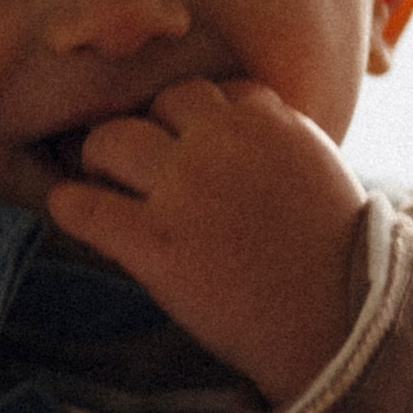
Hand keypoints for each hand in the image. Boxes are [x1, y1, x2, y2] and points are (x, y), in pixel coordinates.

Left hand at [45, 79, 366, 406]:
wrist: (338, 322)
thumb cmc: (340, 263)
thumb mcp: (320, 176)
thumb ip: (280, 149)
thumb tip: (247, 156)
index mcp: (271, 120)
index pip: (219, 90)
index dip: (201, 121)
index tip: (194, 147)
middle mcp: (223, 140)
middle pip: (164, 101)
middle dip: (153, 128)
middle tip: (141, 165)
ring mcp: (184, 188)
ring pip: (113, 138)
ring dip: (102, 157)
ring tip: (104, 183)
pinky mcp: (153, 241)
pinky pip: (86, 206)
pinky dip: (72, 206)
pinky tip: (72, 212)